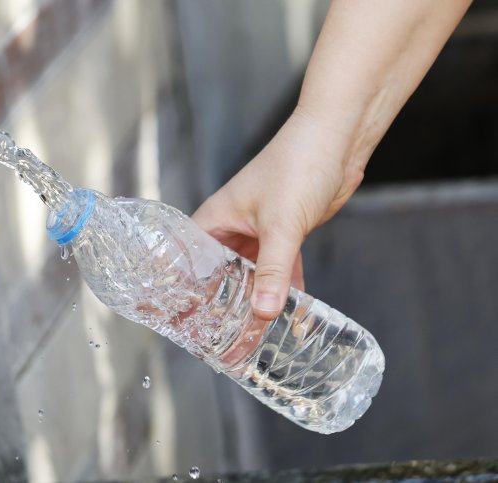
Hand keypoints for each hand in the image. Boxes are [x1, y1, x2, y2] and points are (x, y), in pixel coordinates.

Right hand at [192, 108, 365, 320]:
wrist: (337, 139)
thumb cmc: (298, 164)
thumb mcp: (282, 223)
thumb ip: (274, 269)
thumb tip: (264, 311)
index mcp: (214, 220)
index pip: (187, 263)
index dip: (182, 293)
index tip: (179, 324)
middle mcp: (231, 228)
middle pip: (219, 275)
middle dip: (220, 307)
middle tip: (219, 344)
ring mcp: (259, 233)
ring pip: (251, 277)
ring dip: (254, 302)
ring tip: (251, 340)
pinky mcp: (286, 235)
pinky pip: (281, 271)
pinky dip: (285, 291)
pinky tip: (292, 316)